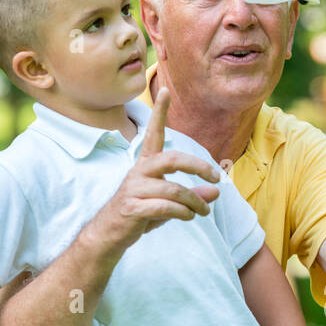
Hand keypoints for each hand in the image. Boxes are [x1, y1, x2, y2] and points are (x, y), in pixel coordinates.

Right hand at [93, 88, 221, 254]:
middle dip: (198, 166)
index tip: (165, 89)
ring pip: (173, 189)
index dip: (160, 113)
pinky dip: (182, 212)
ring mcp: (133, 190)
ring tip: (204, 211)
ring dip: (195, 201)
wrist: (109, 235)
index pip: (153, 134)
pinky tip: (189, 217)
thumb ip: (192, 196)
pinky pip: (164, 207)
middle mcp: (138, 172)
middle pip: (172, 159)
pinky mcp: (131, 208)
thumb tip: (217, 191)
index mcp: (146, 165)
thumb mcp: (169, 203)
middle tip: (217, 177)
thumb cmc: (141, 214)